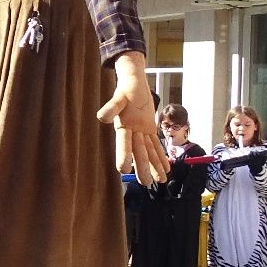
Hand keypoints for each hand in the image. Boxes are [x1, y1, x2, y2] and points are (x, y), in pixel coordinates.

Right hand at [96, 52, 167, 185]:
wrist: (133, 83)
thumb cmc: (126, 88)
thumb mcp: (119, 96)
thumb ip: (111, 107)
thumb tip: (100, 117)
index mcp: (123, 126)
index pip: (124, 144)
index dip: (124, 156)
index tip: (123, 170)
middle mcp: (132, 133)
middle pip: (138, 152)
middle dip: (143, 168)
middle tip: (147, 183)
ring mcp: (141, 132)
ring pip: (148, 152)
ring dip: (153, 166)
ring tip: (159, 181)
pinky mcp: (148, 129)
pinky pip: (155, 145)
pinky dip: (160, 156)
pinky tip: (165, 168)